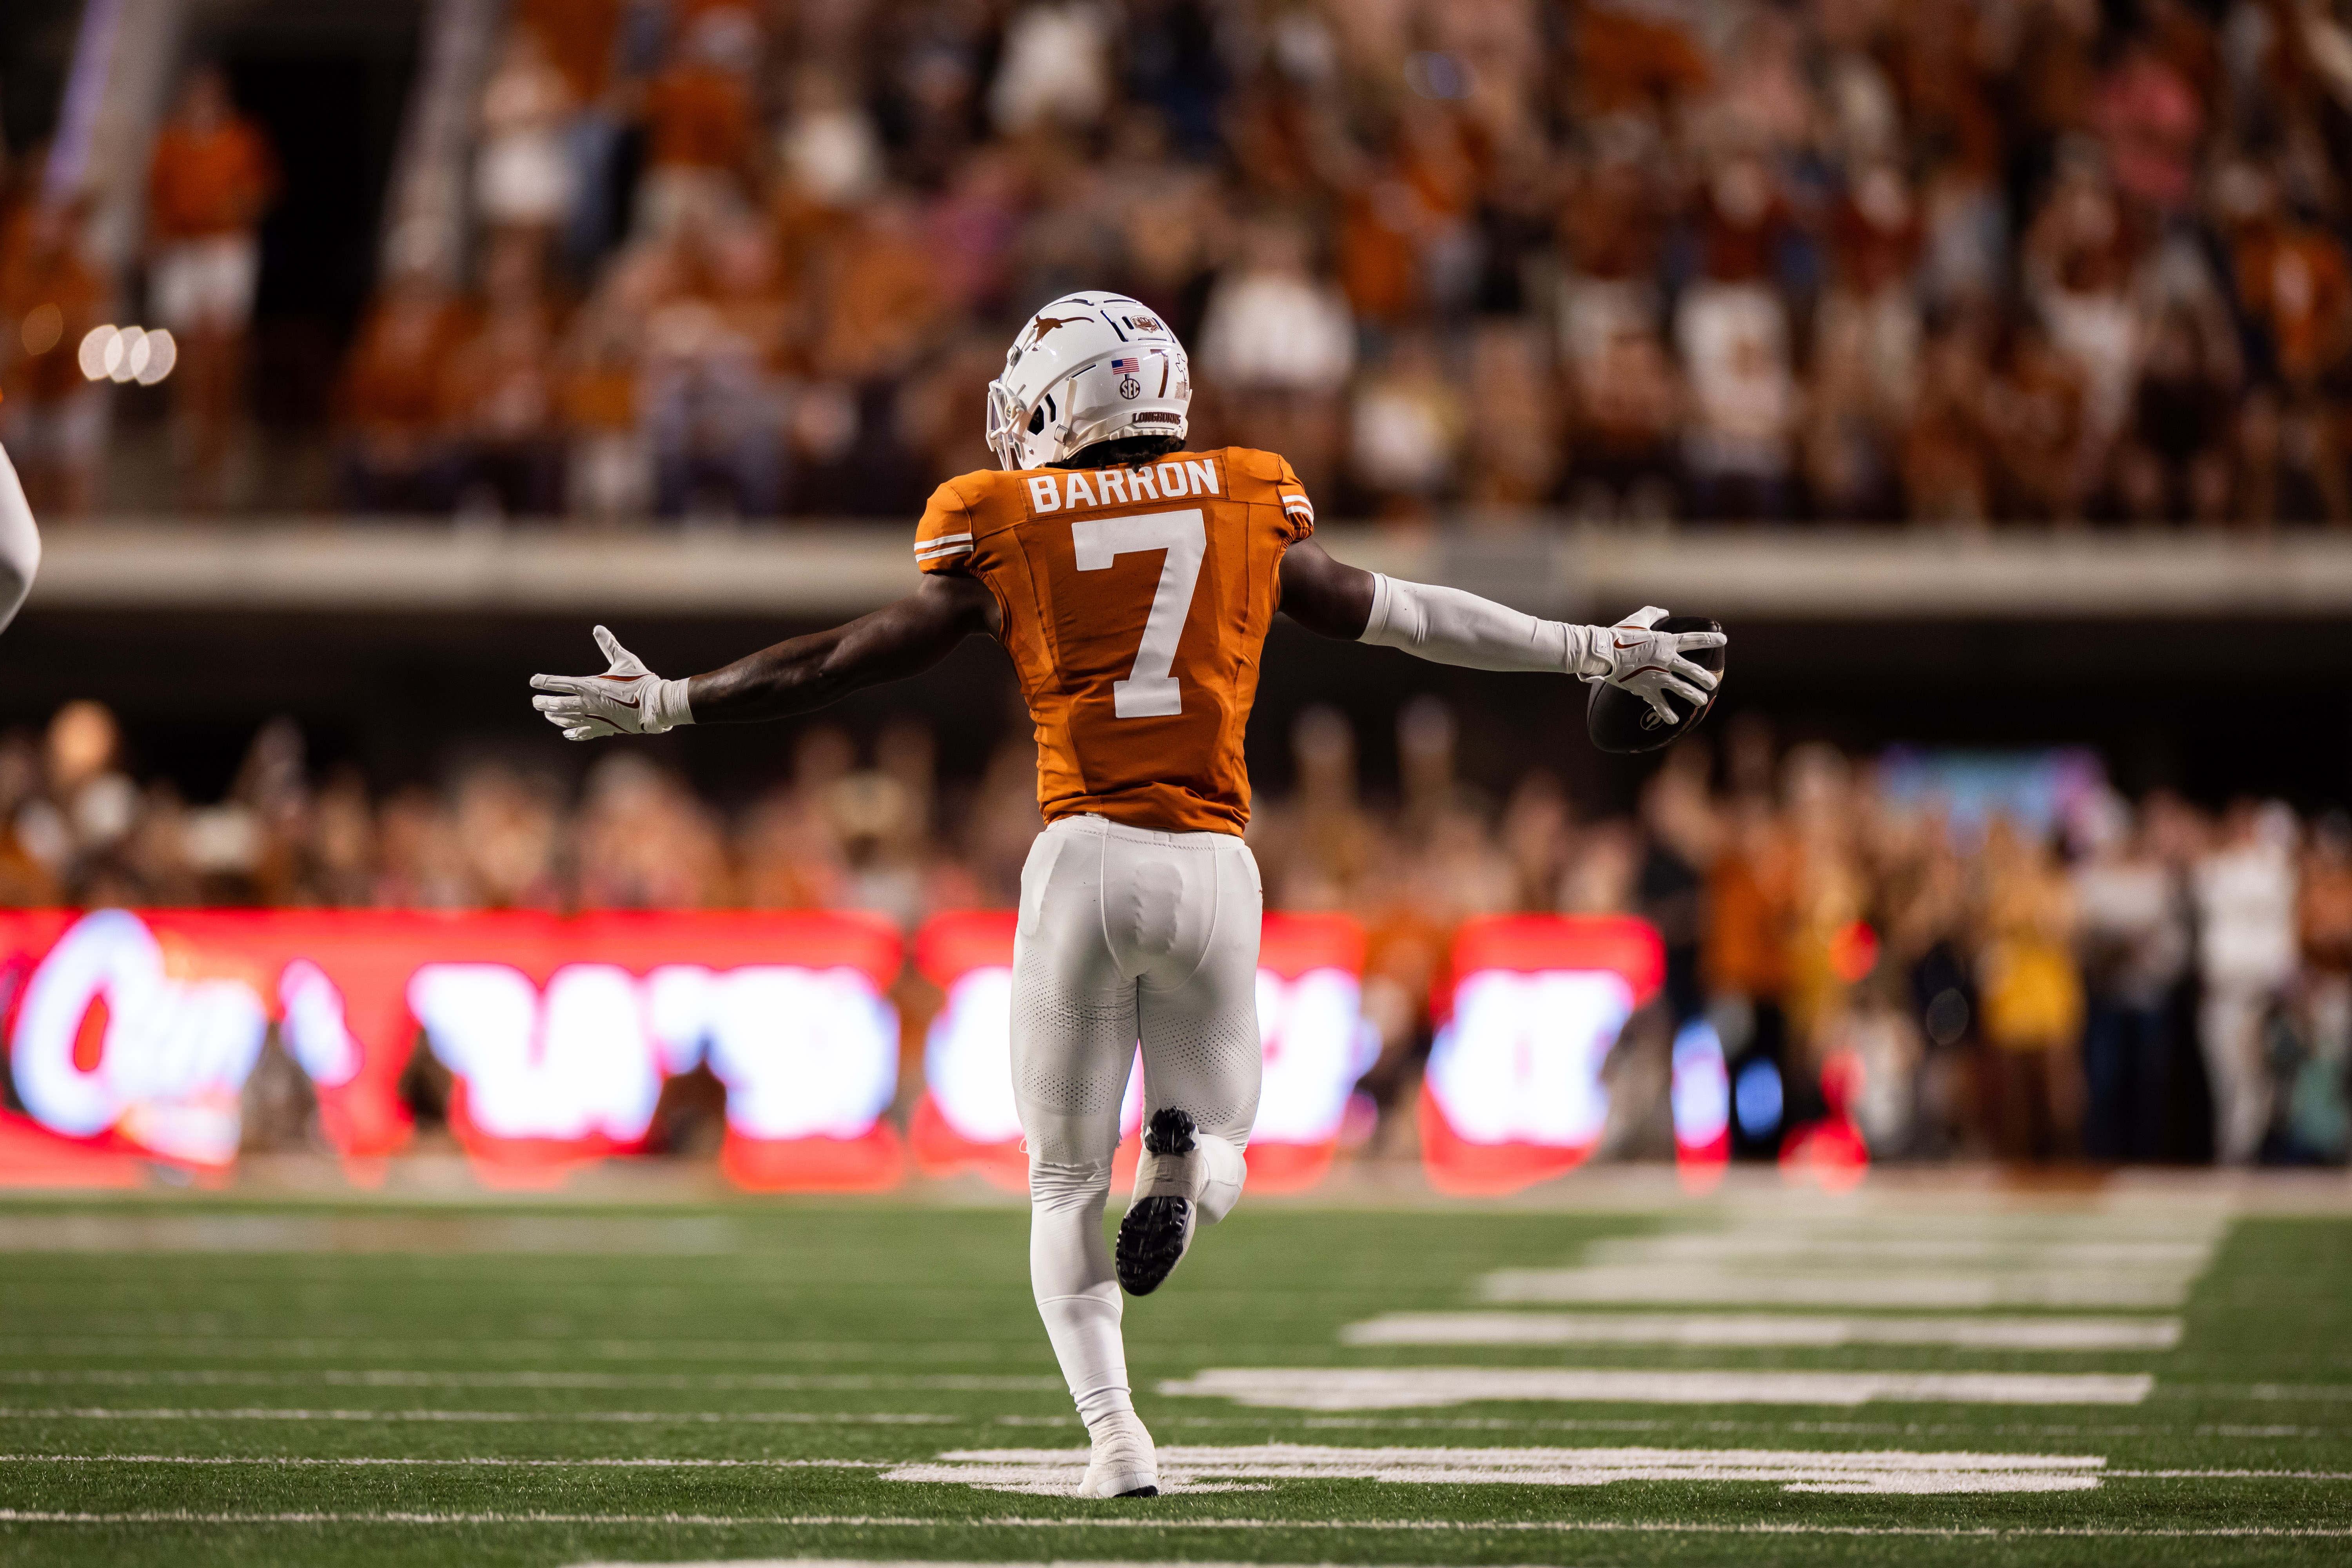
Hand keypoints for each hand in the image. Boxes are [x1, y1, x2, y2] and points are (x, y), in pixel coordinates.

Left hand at [529, 625, 692, 739]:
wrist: (653, 705)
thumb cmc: (639, 680)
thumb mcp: (624, 659)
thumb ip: (609, 645)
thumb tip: (598, 628)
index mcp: (589, 685)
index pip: (559, 683)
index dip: (544, 681)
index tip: (533, 681)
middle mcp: (587, 703)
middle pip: (557, 704)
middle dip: (544, 703)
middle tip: (536, 702)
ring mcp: (593, 718)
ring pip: (566, 719)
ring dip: (555, 717)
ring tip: (548, 715)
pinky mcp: (603, 728)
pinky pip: (582, 732)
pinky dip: (573, 733)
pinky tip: (567, 733)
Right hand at [1598, 606, 1723, 724]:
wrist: (1603, 653)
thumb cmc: (1619, 634)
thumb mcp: (1638, 619)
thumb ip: (1653, 614)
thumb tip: (1664, 612)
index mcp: (1666, 642)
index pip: (1694, 640)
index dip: (1711, 639)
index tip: (1723, 640)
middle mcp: (1666, 660)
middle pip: (1692, 670)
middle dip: (1704, 678)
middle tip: (1711, 683)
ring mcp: (1658, 676)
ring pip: (1682, 689)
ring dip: (1693, 696)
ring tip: (1701, 701)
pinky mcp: (1646, 689)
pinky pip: (1659, 704)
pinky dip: (1666, 712)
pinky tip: (1673, 719)